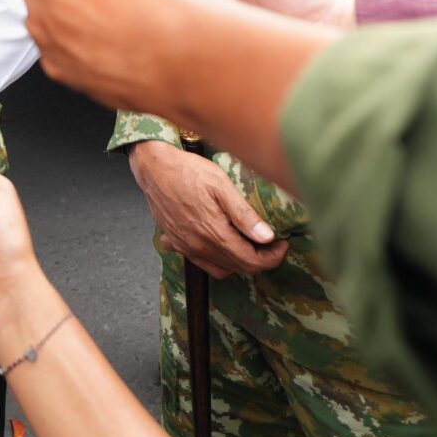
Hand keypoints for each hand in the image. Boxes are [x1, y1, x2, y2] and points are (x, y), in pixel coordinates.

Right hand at [126, 141, 286, 277]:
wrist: (153, 168)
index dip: (272, 257)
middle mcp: (199, 246)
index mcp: (213, 233)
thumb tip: (267, 237)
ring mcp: (186, 247)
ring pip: (222, 269)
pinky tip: (223, 243)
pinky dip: (219, 260)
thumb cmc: (188, 171)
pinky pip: (202, 263)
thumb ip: (244, 214)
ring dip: (240, 261)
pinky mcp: (176, 243)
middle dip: (261, 258)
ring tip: (250, 243)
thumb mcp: (221, 185)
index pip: (251, 261)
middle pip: (239, 267)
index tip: (282, 243)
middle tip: (272, 241)